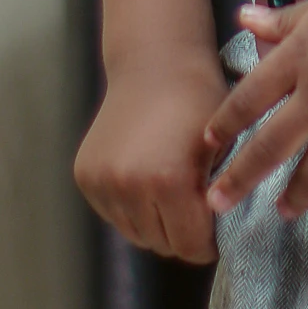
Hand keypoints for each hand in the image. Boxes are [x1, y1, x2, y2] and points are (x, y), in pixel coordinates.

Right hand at [75, 48, 226, 262]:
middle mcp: (129, 186)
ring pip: (137, 234)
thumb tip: (218, 236)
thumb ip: (220, 195)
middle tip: (195, 208)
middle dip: (183, 233)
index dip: (209, 241)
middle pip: (163, 244)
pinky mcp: (85, 177)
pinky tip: (145, 178)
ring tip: (170, 191)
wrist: (153, 62)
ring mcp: (102, 182)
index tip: (216, 227)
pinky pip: (115, 215)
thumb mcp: (222, 147)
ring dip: (156, 223)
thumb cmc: (197, 100)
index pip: (191, 246)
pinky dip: (132, 208)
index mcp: (168, 180)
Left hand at [204, 0, 307, 220]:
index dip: (226, 123)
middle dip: (240, 179)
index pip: (249, 98)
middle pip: (271, 146)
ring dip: (296, 195)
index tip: (208, 144)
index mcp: (300, 58)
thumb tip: (242, 17)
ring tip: (284, 211)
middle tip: (217, 204)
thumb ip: (283, 20)